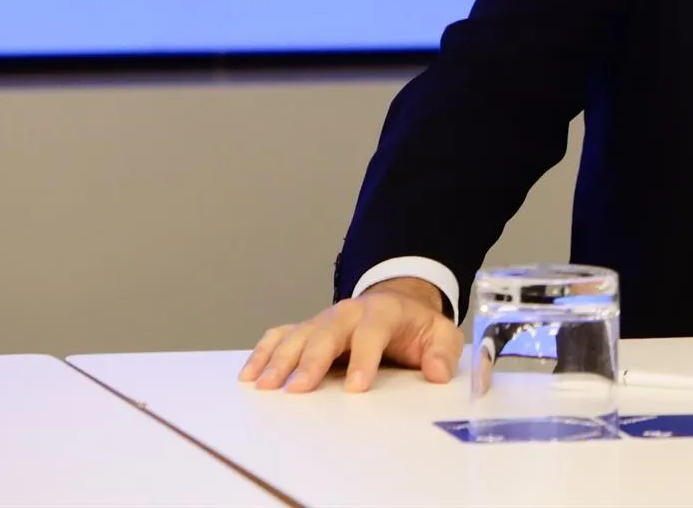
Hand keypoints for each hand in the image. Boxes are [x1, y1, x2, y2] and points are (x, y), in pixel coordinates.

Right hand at [238, 278, 462, 393]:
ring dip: (280, 360)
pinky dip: (263, 352)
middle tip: (298, 389)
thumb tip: (438, 373)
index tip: (356, 388)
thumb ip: (443, 352)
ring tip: (264, 386)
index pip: (372, 334)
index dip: (365, 360)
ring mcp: (324, 319)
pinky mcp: (307, 328)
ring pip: (298, 335)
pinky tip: (249, 374)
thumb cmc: (416, 326)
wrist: (397, 303)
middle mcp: (348, 313)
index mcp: (383, 313)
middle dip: (311, 361)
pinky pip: (280, 336)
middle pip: (326, 334)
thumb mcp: (441, 334)